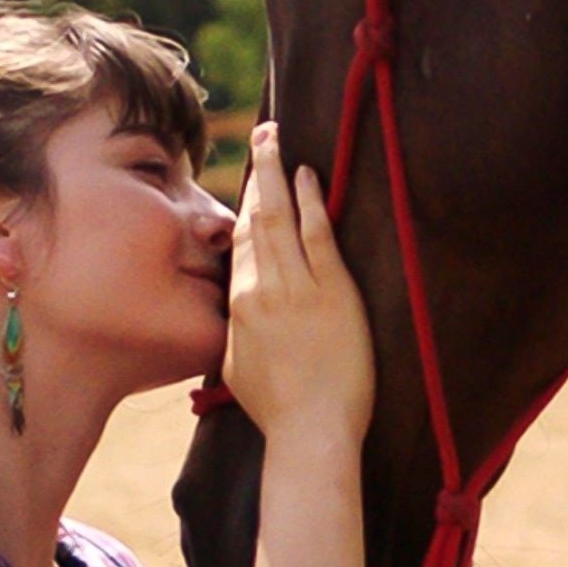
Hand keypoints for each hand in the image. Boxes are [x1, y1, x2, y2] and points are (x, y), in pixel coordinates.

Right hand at [223, 124, 373, 449]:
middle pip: (255, 218)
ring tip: (276, 138)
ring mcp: (295, 288)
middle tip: (263, 133)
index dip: (245, 203)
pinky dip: (310, 202)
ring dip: (277, 174)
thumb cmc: (278, 410)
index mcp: (239, 304)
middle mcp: (260, 289)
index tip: (252, 176)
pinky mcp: (331, 292)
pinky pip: (316, 235)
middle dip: (258, 172)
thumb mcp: (238, 367)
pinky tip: (308, 175)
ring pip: (278, 218)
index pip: (240, 241)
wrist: (309, 433)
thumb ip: (236, 332)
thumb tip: (236, 313)